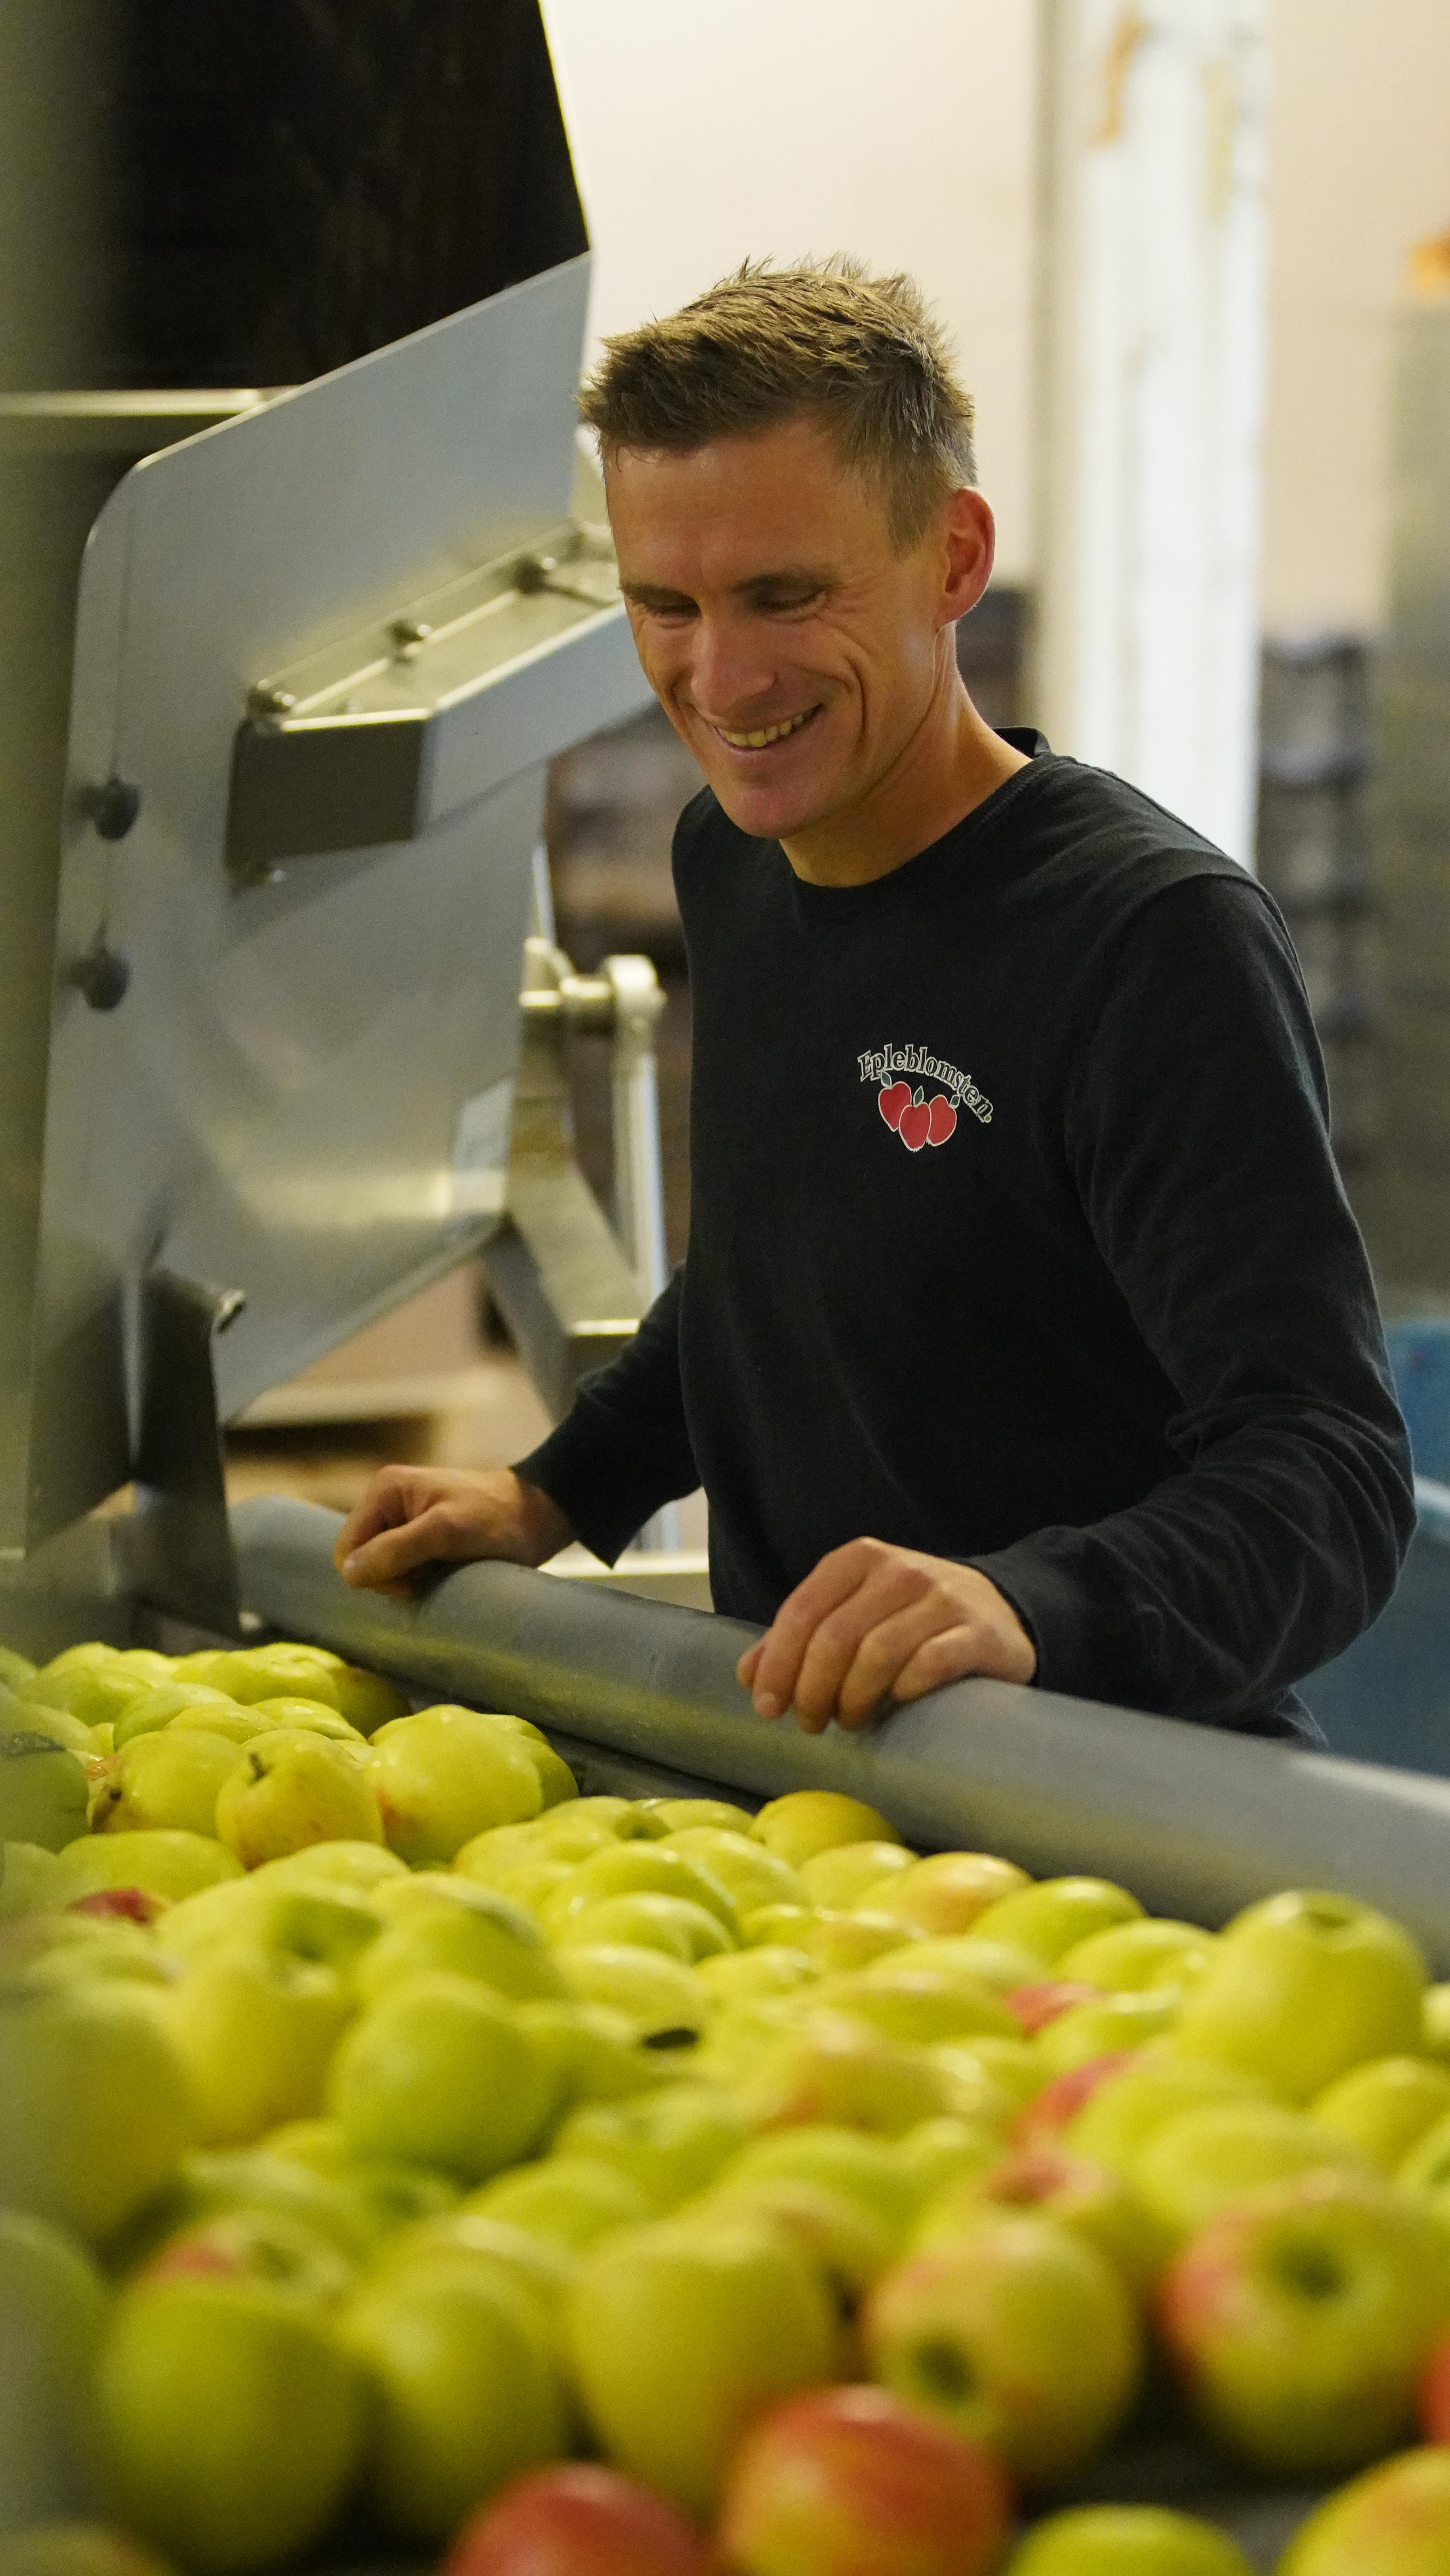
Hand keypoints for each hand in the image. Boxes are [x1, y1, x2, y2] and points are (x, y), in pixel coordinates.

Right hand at [333, 1466, 573, 1594]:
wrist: (541, 1516)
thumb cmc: (497, 1519)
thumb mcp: (446, 1533)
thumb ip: (396, 1550)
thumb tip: (349, 1573)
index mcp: (384, 1491)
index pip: (347, 1549)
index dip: (374, 1574)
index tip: (414, 1578)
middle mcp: (388, 1503)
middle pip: (362, 1561)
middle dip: (393, 1576)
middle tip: (433, 1572)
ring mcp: (404, 1520)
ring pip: (383, 1569)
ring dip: (410, 1579)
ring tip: (444, 1569)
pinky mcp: (422, 1537)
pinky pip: (403, 1568)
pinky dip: (421, 1577)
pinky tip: (447, 1570)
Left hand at [735, 1538, 1035, 1732]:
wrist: (1000, 1612)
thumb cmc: (909, 1620)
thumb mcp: (851, 1613)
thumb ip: (800, 1637)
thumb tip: (748, 1674)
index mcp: (858, 1559)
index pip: (802, 1611)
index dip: (778, 1664)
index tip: (767, 1708)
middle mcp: (900, 1570)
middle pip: (836, 1637)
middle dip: (812, 1690)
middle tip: (809, 1723)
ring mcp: (942, 1598)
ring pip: (878, 1654)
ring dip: (854, 1699)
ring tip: (850, 1722)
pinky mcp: (978, 1632)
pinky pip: (931, 1665)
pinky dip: (903, 1692)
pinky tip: (895, 1706)